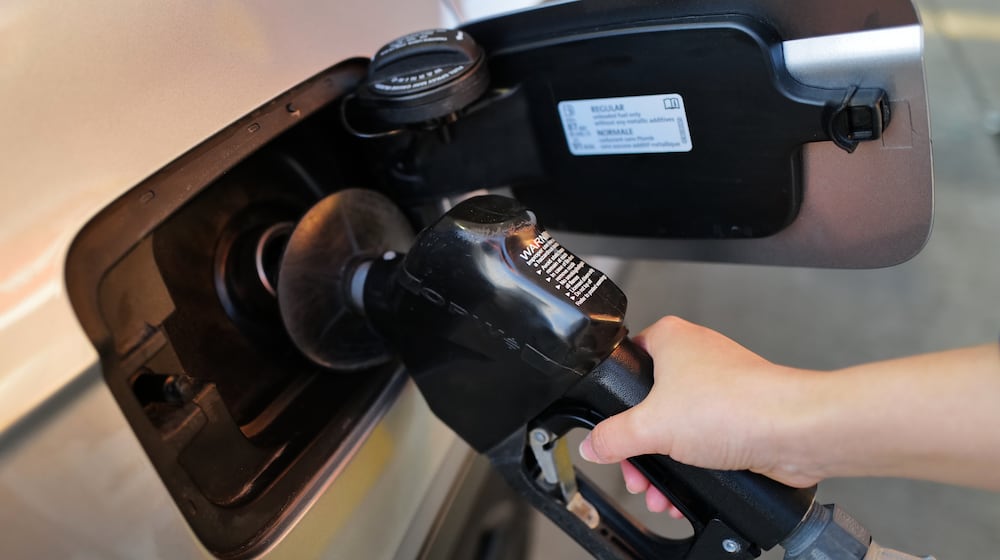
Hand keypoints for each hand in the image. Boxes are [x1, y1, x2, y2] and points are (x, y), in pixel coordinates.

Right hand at [578, 316, 824, 513]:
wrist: (793, 430)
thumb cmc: (735, 406)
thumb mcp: (652, 427)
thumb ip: (614, 437)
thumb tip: (594, 445)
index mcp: (671, 338)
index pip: (626, 358)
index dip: (614, 398)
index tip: (610, 428)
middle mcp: (697, 355)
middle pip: (650, 402)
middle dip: (640, 446)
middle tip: (635, 470)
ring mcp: (720, 384)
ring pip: (677, 424)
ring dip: (664, 462)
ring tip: (659, 490)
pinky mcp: (739, 411)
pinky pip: (704, 438)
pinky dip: (691, 464)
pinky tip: (685, 489)